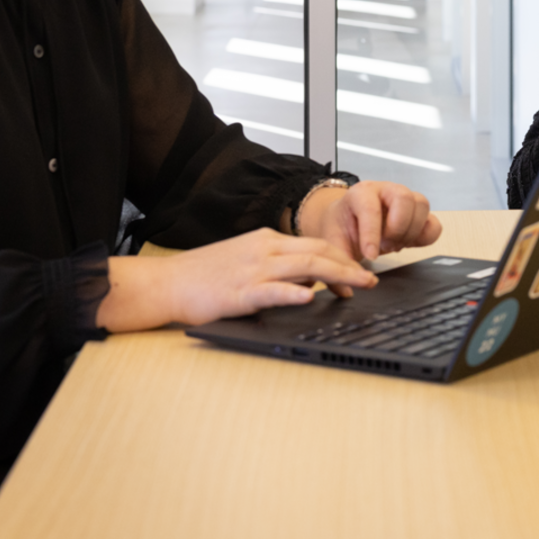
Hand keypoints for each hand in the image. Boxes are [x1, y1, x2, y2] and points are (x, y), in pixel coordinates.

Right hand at [97, 229, 377, 332]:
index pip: (315, 244)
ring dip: (337, 276)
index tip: (359, 273)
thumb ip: (277, 267)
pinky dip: (293, 292)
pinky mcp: (239, 292)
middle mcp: (264, 249)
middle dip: (350, 266)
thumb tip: (309, 279)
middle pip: (318, 251)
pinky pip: (272, 290)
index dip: (342, 258)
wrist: (166, 283)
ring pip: (304, 266)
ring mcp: (253, 269)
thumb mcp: (246, 261)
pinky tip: (310, 297)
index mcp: (266, 240)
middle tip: (372, 280)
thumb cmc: (204, 276)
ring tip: (358, 287)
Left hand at [298, 179, 442, 262]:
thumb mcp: (334, 242)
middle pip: (404, 198)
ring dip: (410, 232)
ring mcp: (406, 200)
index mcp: (361, 193)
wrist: (349, 220)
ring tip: (394, 246)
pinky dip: (425, 238)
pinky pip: (434, 223)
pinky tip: (407, 245)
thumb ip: (340, 261)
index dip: (372, 234)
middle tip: (385, 246)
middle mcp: (386, 191)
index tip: (370, 256)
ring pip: (422, 206)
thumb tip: (350, 286)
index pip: (371, 208)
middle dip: (397, 228)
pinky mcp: (418, 215)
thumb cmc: (343, 226)